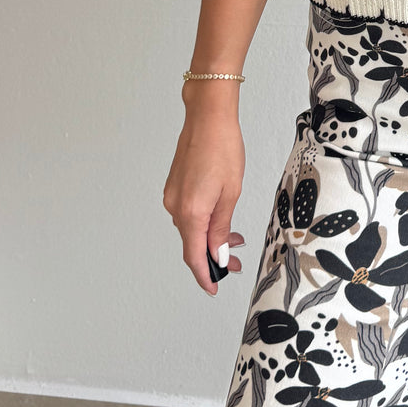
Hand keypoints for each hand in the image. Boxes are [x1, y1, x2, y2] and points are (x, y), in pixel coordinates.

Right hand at [162, 94, 247, 294]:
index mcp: (191, 212)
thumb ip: (222, 227)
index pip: (195, 256)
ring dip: (210, 239)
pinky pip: (188, 214)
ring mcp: (172, 197)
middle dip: (213, 258)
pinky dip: (203, 223)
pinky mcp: (174, 188)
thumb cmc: (223, 148)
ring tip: (234, 239)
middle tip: (235, 263)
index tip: (214, 288)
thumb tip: (218, 254)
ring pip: (190, 230)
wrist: (208, 118)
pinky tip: (220, 220)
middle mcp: (176, 207)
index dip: (204, 275)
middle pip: (192, 245)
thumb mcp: (231, 193)